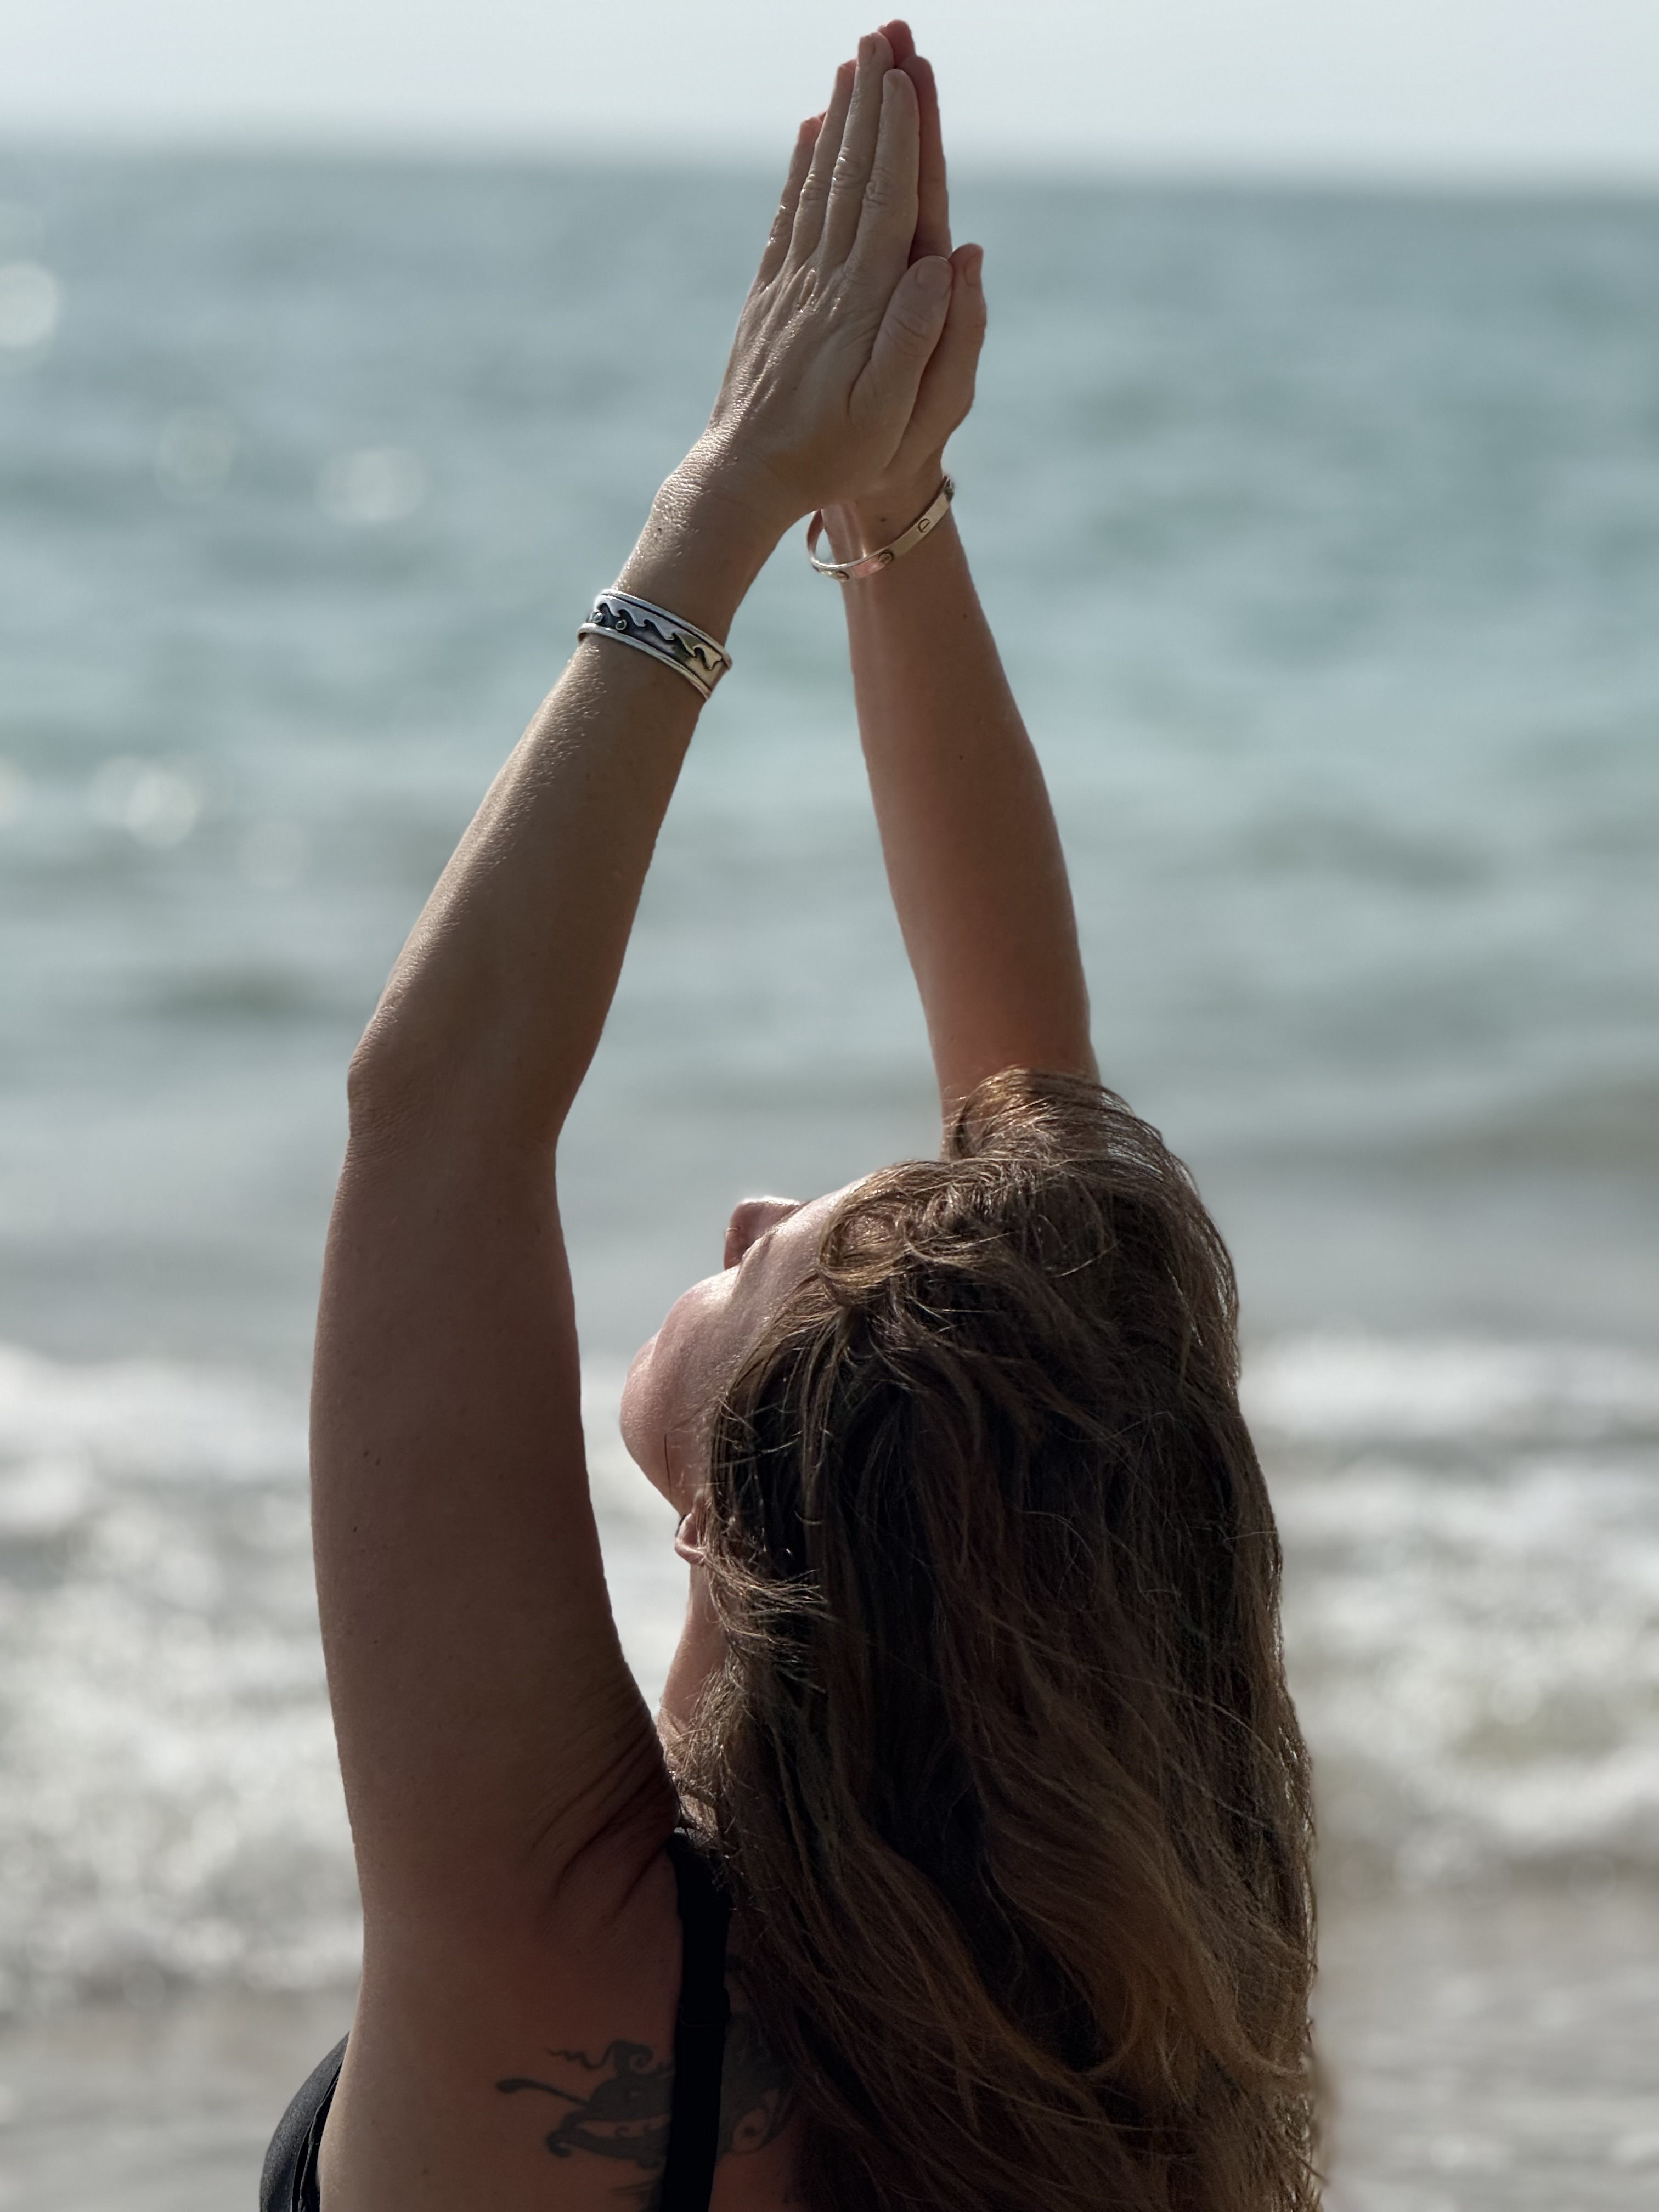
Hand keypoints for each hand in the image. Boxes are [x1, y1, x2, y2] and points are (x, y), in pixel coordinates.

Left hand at [682, 30, 966, 530]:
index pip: (886, 200)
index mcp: (861, 303)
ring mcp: (792, 284)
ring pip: (819, 182)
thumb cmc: (830, 458)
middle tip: (881, 34)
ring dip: (838, 118)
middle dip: (869, 102)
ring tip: (852, 61)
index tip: (905, 74)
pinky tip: (809, 131)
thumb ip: (916, 338)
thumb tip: (944, 261)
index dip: (898, 135)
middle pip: (851, 173)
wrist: (745, 481)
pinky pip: (791, 216)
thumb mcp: (888, 416)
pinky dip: (802, 166)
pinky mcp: (771, 297)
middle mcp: (823, 280)